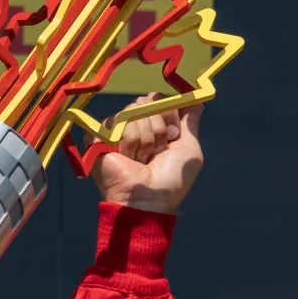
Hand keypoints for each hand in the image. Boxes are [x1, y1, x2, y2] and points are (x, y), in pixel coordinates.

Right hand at [90, 94, 203, 213]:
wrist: (147, 199)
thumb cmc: (171, 180)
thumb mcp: (190, 150)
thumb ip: (191, 124)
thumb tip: (198, 101)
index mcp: (158, 126)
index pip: (161, 99)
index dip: (170, 114)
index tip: (173, 136)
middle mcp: (138, 125)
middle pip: (147, 100)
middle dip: (158, 127)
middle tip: (157, 150)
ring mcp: (118, 129)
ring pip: (132, 110)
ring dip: (144, 139)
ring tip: (141, 158)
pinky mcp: (99, 135)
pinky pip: (115, 121)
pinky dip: (127, 142)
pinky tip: (127, 157)